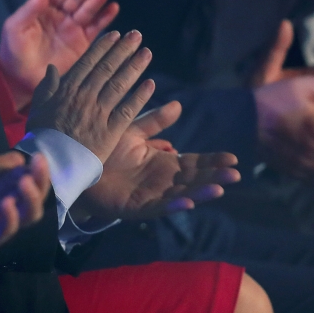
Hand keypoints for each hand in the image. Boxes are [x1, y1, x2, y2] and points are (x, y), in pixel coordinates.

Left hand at [0, 0, 118, 109]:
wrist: (21, 80)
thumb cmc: (13, 52)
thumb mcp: (15, 28)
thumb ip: (30, 9)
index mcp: (43, 9)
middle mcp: (59, 16)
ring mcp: (72, 29)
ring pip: (88, 10)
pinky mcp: (82, 43)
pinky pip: (95, 28)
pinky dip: (105, 18)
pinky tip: (113, 8)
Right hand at [25, 30, 154, 163]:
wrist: (50, 164)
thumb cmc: (41, 137)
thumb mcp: (38, 108)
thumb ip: (46, 87)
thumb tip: (51, 67)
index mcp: (66, 90)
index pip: (88, 62)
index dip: (103, 47)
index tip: (115, 35)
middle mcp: (84, 97)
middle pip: (107, 68)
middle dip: (123, 50)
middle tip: (137, 35)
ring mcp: (98, 113)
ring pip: (119, 84)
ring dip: (134, 67)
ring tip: (146, 53)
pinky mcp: (110, 132)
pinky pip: (128, 110)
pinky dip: (139, 96)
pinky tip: (150, 84)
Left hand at [72, 102, 239, 220]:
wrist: (78, 166)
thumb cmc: (106, 150)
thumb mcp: (133, 133)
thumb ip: (154, 122)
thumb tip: (178, 105)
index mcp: (163, 163)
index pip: (194, 162)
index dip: (212, 161)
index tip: (233, 158)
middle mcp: (161, 181)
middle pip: (194, 180)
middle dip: (214, 178)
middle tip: (235, 174)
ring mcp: (150, 195)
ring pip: (181, 196)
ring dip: (200, 194)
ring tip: (219, 189)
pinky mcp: (135, 208)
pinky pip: (157, 208)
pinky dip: (173, 206)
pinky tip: (188, 203)